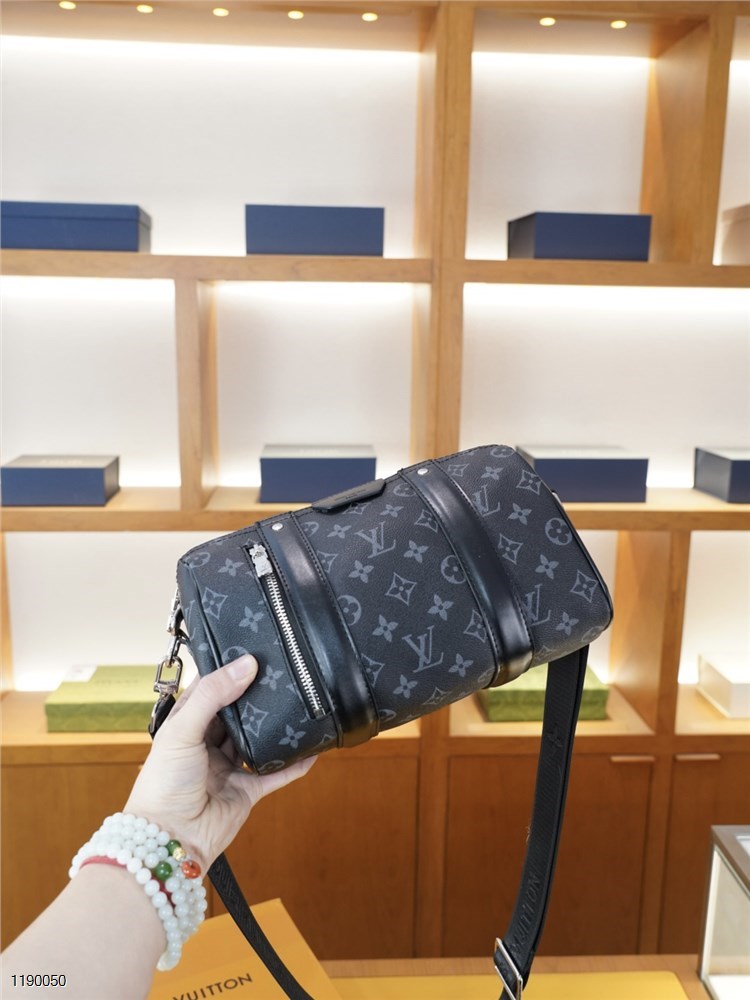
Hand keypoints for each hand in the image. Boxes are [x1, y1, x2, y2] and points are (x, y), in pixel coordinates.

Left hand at [124, 655, 314, 870]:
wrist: (170, 839)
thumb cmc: (163, 784)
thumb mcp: (182, 730)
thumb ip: (213, 696)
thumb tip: (247, 665)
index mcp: (188, 724)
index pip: (211, 688)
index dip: (229, 670)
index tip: (253, 650)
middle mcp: (209, 742)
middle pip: (239, 711)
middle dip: (257, 695)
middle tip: (282, 671)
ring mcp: (230, 766)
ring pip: (259, 739)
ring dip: (275, 726)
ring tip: (298, 701)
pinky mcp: (248, 790)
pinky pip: (277, 772)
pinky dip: (294, 762)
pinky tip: (312, 749)